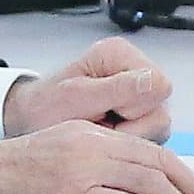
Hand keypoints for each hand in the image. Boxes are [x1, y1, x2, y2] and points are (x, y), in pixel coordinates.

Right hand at [0, 124, 193, 193]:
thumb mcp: (59, 158)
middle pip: (160, 165)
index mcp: (93, 135)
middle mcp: (93, 145)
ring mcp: (83, 167)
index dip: (184, 176)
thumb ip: (95, 170)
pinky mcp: (70, 193)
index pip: (152, 151)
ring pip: (149, 183)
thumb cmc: (6, 177)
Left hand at [4, 36, 174, 141]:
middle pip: (160, 107)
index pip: (158, 85)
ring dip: (127, 134)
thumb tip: (155, 81)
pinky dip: (127, 139)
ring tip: (100, 128)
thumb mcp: (75, 97)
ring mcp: (141, 91)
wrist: (33, 119)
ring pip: (158, 123)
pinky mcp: (141, 111)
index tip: (106, 111)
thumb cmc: (46, 106)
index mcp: (120, 54)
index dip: (134, 107)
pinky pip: (150, 134)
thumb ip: (116, 88)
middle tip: (98, 123)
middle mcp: (136, 68)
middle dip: (129, 125)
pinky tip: (106, 133)